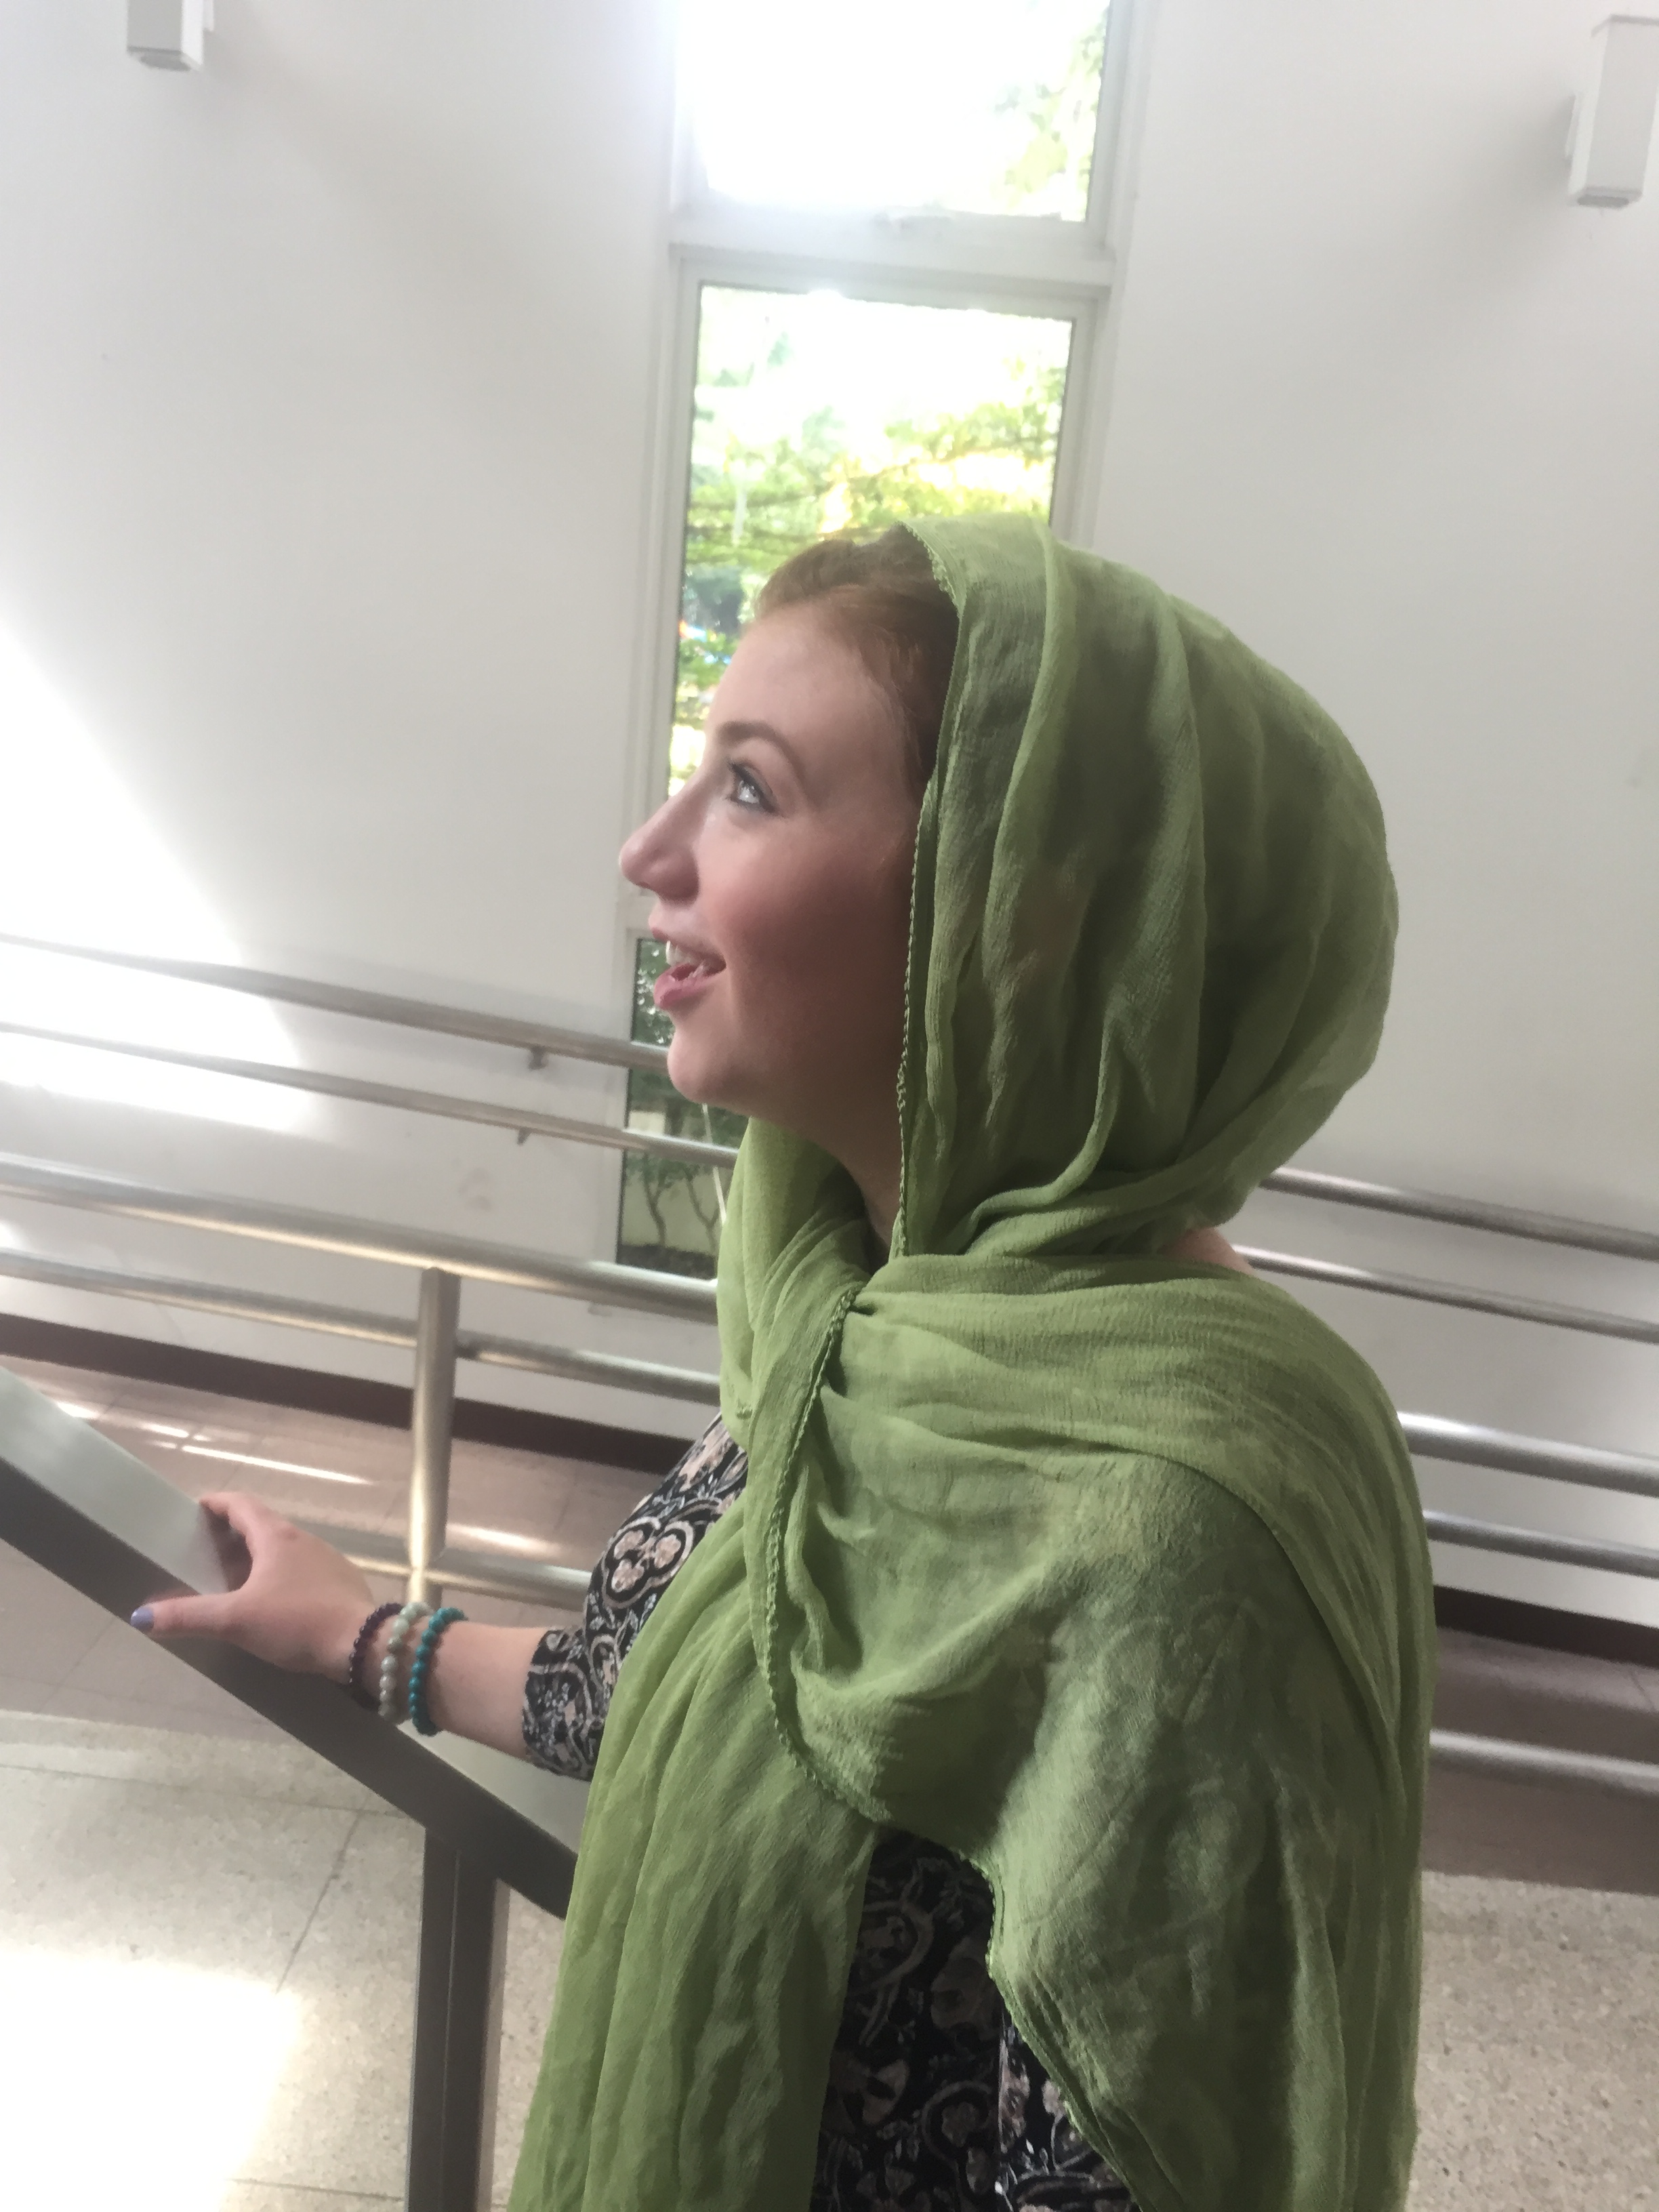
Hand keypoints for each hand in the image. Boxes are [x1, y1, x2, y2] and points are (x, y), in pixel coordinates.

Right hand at [134, 1491, 376, 1680]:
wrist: (362, 1643)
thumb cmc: (296, 1621)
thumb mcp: (236, 1620)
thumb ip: (189, 1616)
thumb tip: (140, 1615)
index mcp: (277, 1537)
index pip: (242, 1505)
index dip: (218, 1503)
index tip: (198, 1508)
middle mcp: (304, 1539)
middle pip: (264, 1525)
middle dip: (235, 1533)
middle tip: (208, 1550)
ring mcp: (327, 1560)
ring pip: (286, 1549)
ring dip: (260, 1556)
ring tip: (236, 1579)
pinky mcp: (342, 1583)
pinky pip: (304, 1570)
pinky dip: (282, 1576)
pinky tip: (275, 1603)